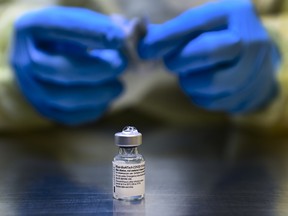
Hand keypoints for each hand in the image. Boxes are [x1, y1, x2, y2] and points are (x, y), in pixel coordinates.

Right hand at [10, 7, 126, 124]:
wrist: (49, 55)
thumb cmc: (70, 37)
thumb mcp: (82, 23)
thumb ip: (104, 28)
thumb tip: (130, 37)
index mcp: (31, 29)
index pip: (58, 27)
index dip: (91, 33)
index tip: (120, 38)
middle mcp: (24, 59)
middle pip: (58, 69)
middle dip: (96, 70)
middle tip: (121, 64)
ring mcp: (31, 88)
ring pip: (62, 98)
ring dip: (97, 94)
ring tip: (118, 86)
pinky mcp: (44, 108)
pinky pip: (68, 116)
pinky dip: (92, 110)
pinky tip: (106, 99)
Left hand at [138, 0, 280, 112]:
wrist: (256, 66)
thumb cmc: (221, 40)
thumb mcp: (204, 26)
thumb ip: (174, 31)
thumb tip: (142, 40)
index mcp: (235, 13)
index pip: (197, 23)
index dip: (168, 36)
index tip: (145, 49)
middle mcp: (250, 40)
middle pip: (206, 51)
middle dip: (179, 60)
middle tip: (169, 63)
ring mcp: (251, 71)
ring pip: (208, 81)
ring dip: (187, 81)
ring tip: (188, 73)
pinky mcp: (244, 95)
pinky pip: (209, 100)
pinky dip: (196, 94)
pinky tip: (199, 84)